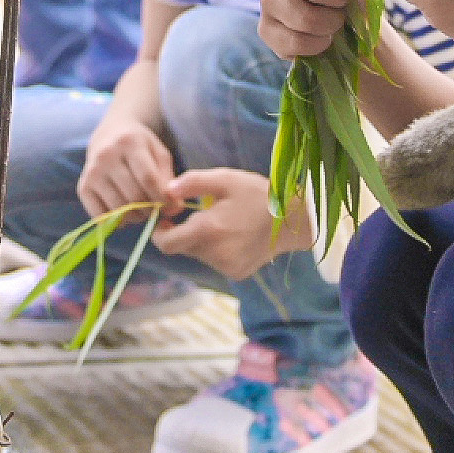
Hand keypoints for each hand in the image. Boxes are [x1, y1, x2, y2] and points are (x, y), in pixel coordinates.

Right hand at [77, 114, 175, 216]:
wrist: (109, 135)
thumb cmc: (140, 147)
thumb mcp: (159, 154)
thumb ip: (169, 180)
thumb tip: (176, 208)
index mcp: (129, 142)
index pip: (148, 179)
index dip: (162, 199)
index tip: (171, 207)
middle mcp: (106, 155)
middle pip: (134, 196)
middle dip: (150, 210)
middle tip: (156, 211)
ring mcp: (92, 172)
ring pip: (118, 209)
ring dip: (135, 217)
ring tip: (142, 211)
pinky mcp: (83, 187)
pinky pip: (101, 215)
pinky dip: (116, 221)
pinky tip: (125, 213)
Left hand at [154, 168, 310, 281]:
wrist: (293, 220)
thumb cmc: (258, 195)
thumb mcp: (226, 179)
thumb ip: (192, 182)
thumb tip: (166, 191)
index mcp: (209, 231)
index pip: (166, 244)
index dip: (160, 233)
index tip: (166, 220)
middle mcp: (216, 255)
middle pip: (183, 247)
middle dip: (185, 232)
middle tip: (201, 214)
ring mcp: (227, 267)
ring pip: (199, 254)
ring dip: (202, 240)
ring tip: (223, 222)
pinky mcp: (237, 273)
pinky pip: (215, 261)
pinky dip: (217, 249)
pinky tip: (234, 235)